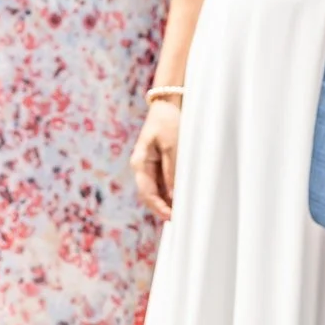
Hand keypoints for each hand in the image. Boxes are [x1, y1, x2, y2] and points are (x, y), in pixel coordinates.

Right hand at [130, 97, 180, 219]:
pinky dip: (172, 192)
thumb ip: (172, 171)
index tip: (172, 217)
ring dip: (169, 202)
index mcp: (140, 162)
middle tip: (181, 220)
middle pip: (150, 195)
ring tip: (185, 211)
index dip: (159, 207)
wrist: (169, 104)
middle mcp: (143, 167)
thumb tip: (172, 195)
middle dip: (163, 208)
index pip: (147, 192)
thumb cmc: (169, 122)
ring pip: (158, 191)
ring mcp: (151, 166)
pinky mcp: (161, 163)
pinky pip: (164, 183)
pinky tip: (183, 197)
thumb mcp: (172, 146)